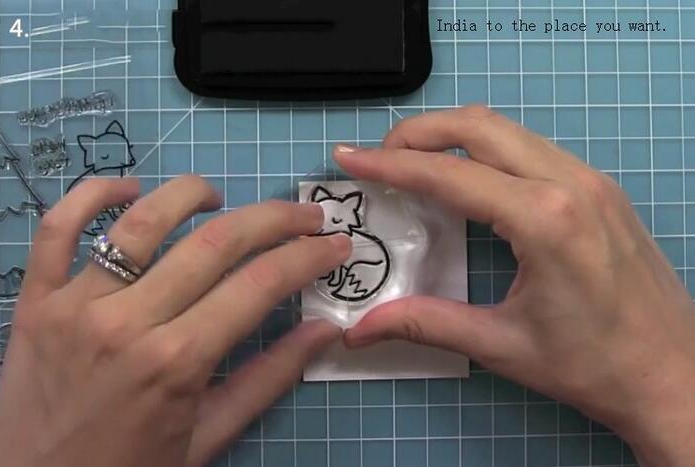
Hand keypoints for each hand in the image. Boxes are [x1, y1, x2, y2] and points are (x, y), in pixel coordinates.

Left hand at [0, 176, 350, 466]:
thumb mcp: (209, 435)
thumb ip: (270, 378)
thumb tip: (326, 330)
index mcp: (178, 362)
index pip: (260, 286)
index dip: (307, 256)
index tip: (334, 244)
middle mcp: (129, 322)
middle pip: (216, 243)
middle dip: (276, 219)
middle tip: (306, 214)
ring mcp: (75, 304)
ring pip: (143, 221)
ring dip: (192, 195)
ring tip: (221, 199)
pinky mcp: (35, 299)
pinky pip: (57, 228)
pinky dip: (92, 195)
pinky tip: (130, 190)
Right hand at [334, 106, 694, 466]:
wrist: (675, 375)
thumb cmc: (594, 366)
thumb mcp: (501, 345)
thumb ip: (426, 323)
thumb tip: (362, 328)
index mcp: (545, 219)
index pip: (450, 173)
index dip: (390, 164)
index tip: (351, 158)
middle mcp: (571, 184)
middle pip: (478, 126)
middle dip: (418, 132)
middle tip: (378, 156)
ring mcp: (591, 180)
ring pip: (507, 130)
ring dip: (452, 137)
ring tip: (412, 163)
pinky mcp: (599, 189)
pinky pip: (531, 149)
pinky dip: (486, 151)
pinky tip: (466, 180)